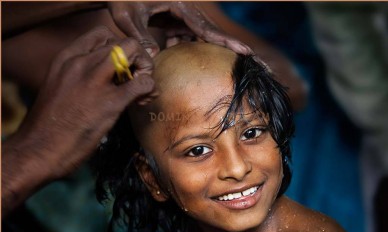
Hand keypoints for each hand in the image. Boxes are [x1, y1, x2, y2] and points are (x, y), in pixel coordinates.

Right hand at [2, 26, 154, 215]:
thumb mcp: (60, 86)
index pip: (102, 34)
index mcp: (67, 58)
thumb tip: (109, 75)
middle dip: (138, 59)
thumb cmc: (50, 124)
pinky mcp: (110, 102)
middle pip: (124, 42)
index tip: (121, 67)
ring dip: (146, 69)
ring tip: (141, 91)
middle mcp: (80, 63)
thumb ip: (81, 75)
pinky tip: (141, 102)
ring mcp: (95, 81)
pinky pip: (143, 83)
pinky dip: (149, 89)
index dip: (120, 48)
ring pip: (134, 52)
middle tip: (137, 80)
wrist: (38, 150)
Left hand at [107, 1, 251, 55]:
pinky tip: (172, 52)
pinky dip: (182, 45)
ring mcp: (179, 14)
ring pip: (198, 33)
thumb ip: (141, 37)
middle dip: (227, 44)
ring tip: (222, 59)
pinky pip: (184, 35)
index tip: (244, 51)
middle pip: (209, 30)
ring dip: (204, 47)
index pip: (205, 27)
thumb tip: (154, 59)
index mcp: (179, 5)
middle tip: (249, 56)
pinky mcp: (173, 18)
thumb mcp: (128, 18)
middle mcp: (184, 8)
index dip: (225, 41)